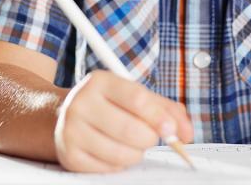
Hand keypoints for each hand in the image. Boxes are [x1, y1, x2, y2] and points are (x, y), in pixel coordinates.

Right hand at [53, 70, 193, 172]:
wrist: (64, 116)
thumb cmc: (109, 105)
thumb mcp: (134, 95)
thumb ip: (165, 109)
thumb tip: (186, 133)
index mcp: (100, 81)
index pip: (137, 98)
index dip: (160, 117)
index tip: (173, 130)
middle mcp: (81, 102)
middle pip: (131, 129)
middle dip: (150, 139)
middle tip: (150, 137)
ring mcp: (71, 130)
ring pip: (122, 153)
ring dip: (136, 153)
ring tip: (132, 144)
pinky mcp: (70, 155)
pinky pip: (108, 168)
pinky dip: (119, 164)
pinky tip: (114, 151)